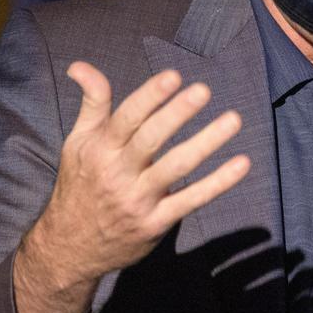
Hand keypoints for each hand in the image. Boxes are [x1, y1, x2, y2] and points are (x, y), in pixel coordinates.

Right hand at [14, 63, 249, 312]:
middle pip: (150, 139)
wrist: (70, 247)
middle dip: (177, 113)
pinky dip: (218, 183)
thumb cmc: (80, 185)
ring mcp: (138, 200)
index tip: (174, 76)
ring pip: (176, 167)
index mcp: (100, 149)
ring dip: (206, 142)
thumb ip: (91, 103)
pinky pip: (191, 200)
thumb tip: (80, 65)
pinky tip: (241, 163)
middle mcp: (117, 173)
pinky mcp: (155, 223)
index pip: (126, 118)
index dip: (149, 96)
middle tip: (204, 90)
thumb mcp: (77, 143)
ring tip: (234, 119)